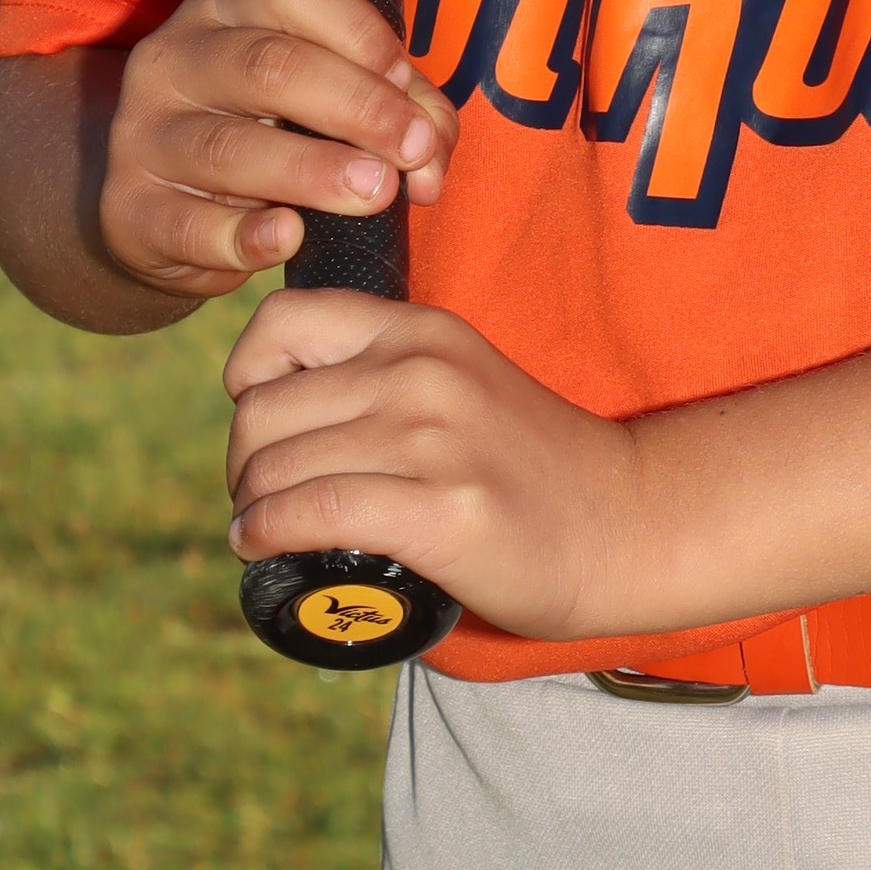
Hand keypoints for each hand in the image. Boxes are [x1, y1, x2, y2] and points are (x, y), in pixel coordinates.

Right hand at [98, 0, 454, 305]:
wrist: (157, 213)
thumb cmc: (264, 140)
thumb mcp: (321, 104)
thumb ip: (391, 109)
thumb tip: (430, 148)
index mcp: (226, 11)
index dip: (359, 30)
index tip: (406, 80)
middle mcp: (175, 60)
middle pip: (269, 66)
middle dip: (355, 106)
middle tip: (411, 150)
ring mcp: (144, 136)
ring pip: (231, 147)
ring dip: (315, 170)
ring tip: (376, 192)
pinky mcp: (131, 212)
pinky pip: (192, 225)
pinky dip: (247, 236)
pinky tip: (292, 237)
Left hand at [222, 291, 650, 640]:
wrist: (628, 524)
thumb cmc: (532, 468)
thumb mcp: (460, 384)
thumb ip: (387, 377)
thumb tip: (276, 409)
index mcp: (421, 331)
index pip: (282, 322)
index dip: (247, 376)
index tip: (265, 424)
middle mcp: (421, 372)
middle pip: (263, 409)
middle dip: (243, 462)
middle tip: (260, 498)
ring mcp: (433, 439)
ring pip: (278, 465)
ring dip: (250, 508)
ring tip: (261, 529)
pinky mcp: (441, 510)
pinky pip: (312, 512)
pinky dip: (267, 533)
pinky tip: (262, 547)